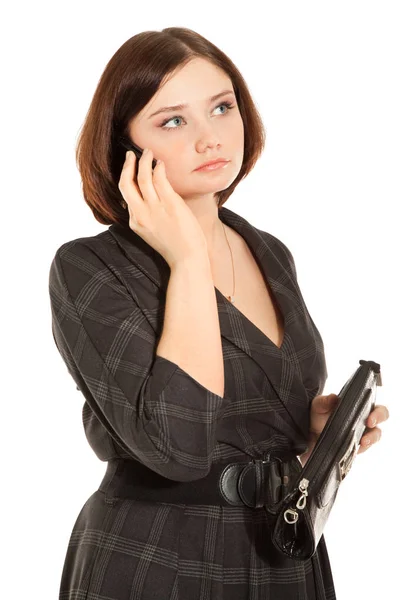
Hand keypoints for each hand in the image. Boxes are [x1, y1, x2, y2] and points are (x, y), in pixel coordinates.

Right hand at [118, 148, 207, 267]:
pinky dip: (158, 167)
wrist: (187, 259)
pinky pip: (159, 178)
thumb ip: (148, 218)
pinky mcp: (169, 203)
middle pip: (126, 184)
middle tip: (131, 155)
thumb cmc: (176, 248)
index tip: (131, 170)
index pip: (126, 196)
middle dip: (127, 166)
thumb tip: (150, 200)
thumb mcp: (154, 233)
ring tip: (147, 152)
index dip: (127, 179)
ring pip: (142, 177)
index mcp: (135, 222)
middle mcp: (141, 214)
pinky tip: (160, 162)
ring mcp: (154, 208)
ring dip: (143, 160)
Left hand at [308, 393, 388, 454]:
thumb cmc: (317, 418)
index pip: (376, 407)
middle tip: (370, 424)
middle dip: (378, 421)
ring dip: (371, 439)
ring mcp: (360, 436)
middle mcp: (362, 421)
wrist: (309, 436)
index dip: (378, 412)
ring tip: (363, 441)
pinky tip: (354, 450)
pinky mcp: (354, 448)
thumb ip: (324, 401)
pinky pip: (362, 450)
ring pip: (374, 437)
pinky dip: (360, 450)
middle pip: (380, 420)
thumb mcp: (317, 407)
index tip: (370, 418)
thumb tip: (333, 397)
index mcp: (357, 408)